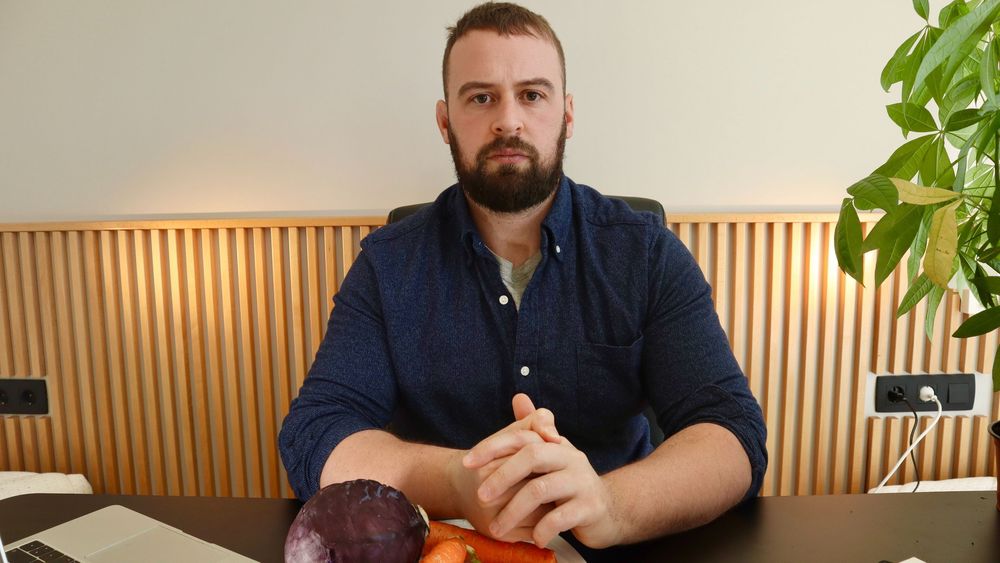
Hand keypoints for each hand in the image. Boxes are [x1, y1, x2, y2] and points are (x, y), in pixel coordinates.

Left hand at [465, 394, 623, 548]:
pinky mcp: (591, 508)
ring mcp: (582, 482)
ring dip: (514, 510)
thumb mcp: (552, 456)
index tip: (467, 462)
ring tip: (497, 527)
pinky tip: (532, 538)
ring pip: (541, 489)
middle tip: (481, 496)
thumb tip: (519, 397)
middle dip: (502, 476)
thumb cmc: (569, 483)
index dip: (493, 446)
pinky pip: (560, 517)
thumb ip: (533, 428)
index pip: (522, 436)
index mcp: (556, 444)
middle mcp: (570, 457)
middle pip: (532, 456)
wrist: (608, 510)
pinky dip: (542, 528)